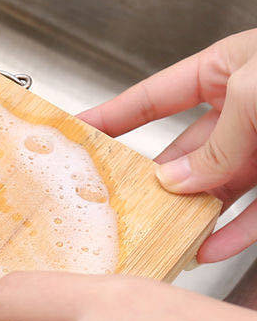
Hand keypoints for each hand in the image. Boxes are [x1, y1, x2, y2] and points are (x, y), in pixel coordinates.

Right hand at [78, 29, 256, 262]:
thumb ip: (214, 142)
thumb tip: (177, 180)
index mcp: (231, 72)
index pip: (156, 97)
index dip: (115, 117)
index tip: (80, 136)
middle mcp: (246, 113)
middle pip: (184, 153)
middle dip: (152, 181)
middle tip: (118, 206)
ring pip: (215, 191)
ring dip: (188, 216)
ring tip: (160, 236)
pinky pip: (254, 214)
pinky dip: (232, 234)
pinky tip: (209, 248)